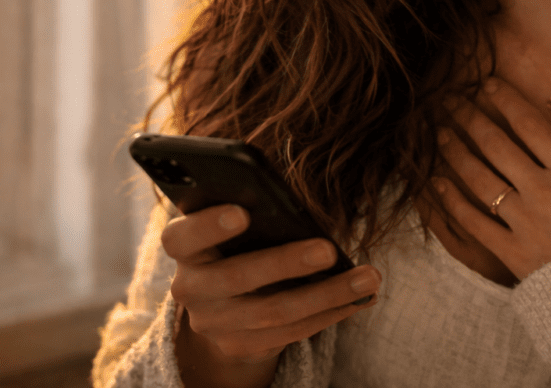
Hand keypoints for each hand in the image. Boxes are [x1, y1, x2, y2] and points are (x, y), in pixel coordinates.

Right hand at [162, 204, 379, 383]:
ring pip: (275, 311)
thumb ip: (249, 210)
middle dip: (286, 263)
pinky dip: (330, 313)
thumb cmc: (237, 240)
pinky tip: (360, 298)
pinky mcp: (241, 345)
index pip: (182, 237)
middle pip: (237, 278)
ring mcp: (214, 323)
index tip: (243, 212)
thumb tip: (293, 206)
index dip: (209, 225)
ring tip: (368, 276)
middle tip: (328, 249)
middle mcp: (190, 288)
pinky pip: (291, 333)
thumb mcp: (231, 223)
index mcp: (182, 245)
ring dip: (328, 293)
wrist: (222, 303)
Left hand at [433, 78, 550, 280]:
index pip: (529, 125)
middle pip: (496, 145)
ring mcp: (524, 221)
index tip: (486, 84)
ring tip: (439, 134)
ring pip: (479, 178)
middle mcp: (541, 189)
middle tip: (450, 100)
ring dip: (455, 152)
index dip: (505, 100)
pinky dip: (452, 202)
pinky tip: (436, 185)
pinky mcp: (512, 252)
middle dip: (470, 117)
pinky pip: (474, 222)